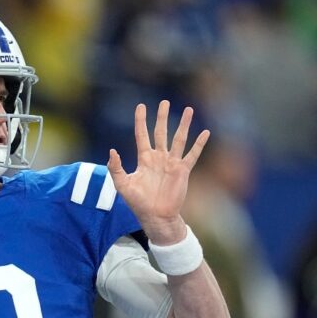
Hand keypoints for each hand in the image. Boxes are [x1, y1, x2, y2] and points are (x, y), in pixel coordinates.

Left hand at [107, 100, 209, 244]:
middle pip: (161, 132)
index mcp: (144, 159)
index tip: (141, 106)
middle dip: (162, 117)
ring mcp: (171, 163)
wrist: (155, 216)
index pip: (142, 134)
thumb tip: (112, 151)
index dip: (141, 120)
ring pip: (178, 139)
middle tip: (164, 102)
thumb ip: (116, 168)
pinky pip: (192, 154)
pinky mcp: (183, 170)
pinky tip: (205, 132)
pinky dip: (199, 144)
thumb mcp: (122, 184)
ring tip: (188, 109)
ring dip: (183, 124)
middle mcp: (158, 158)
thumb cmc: (137, 202)